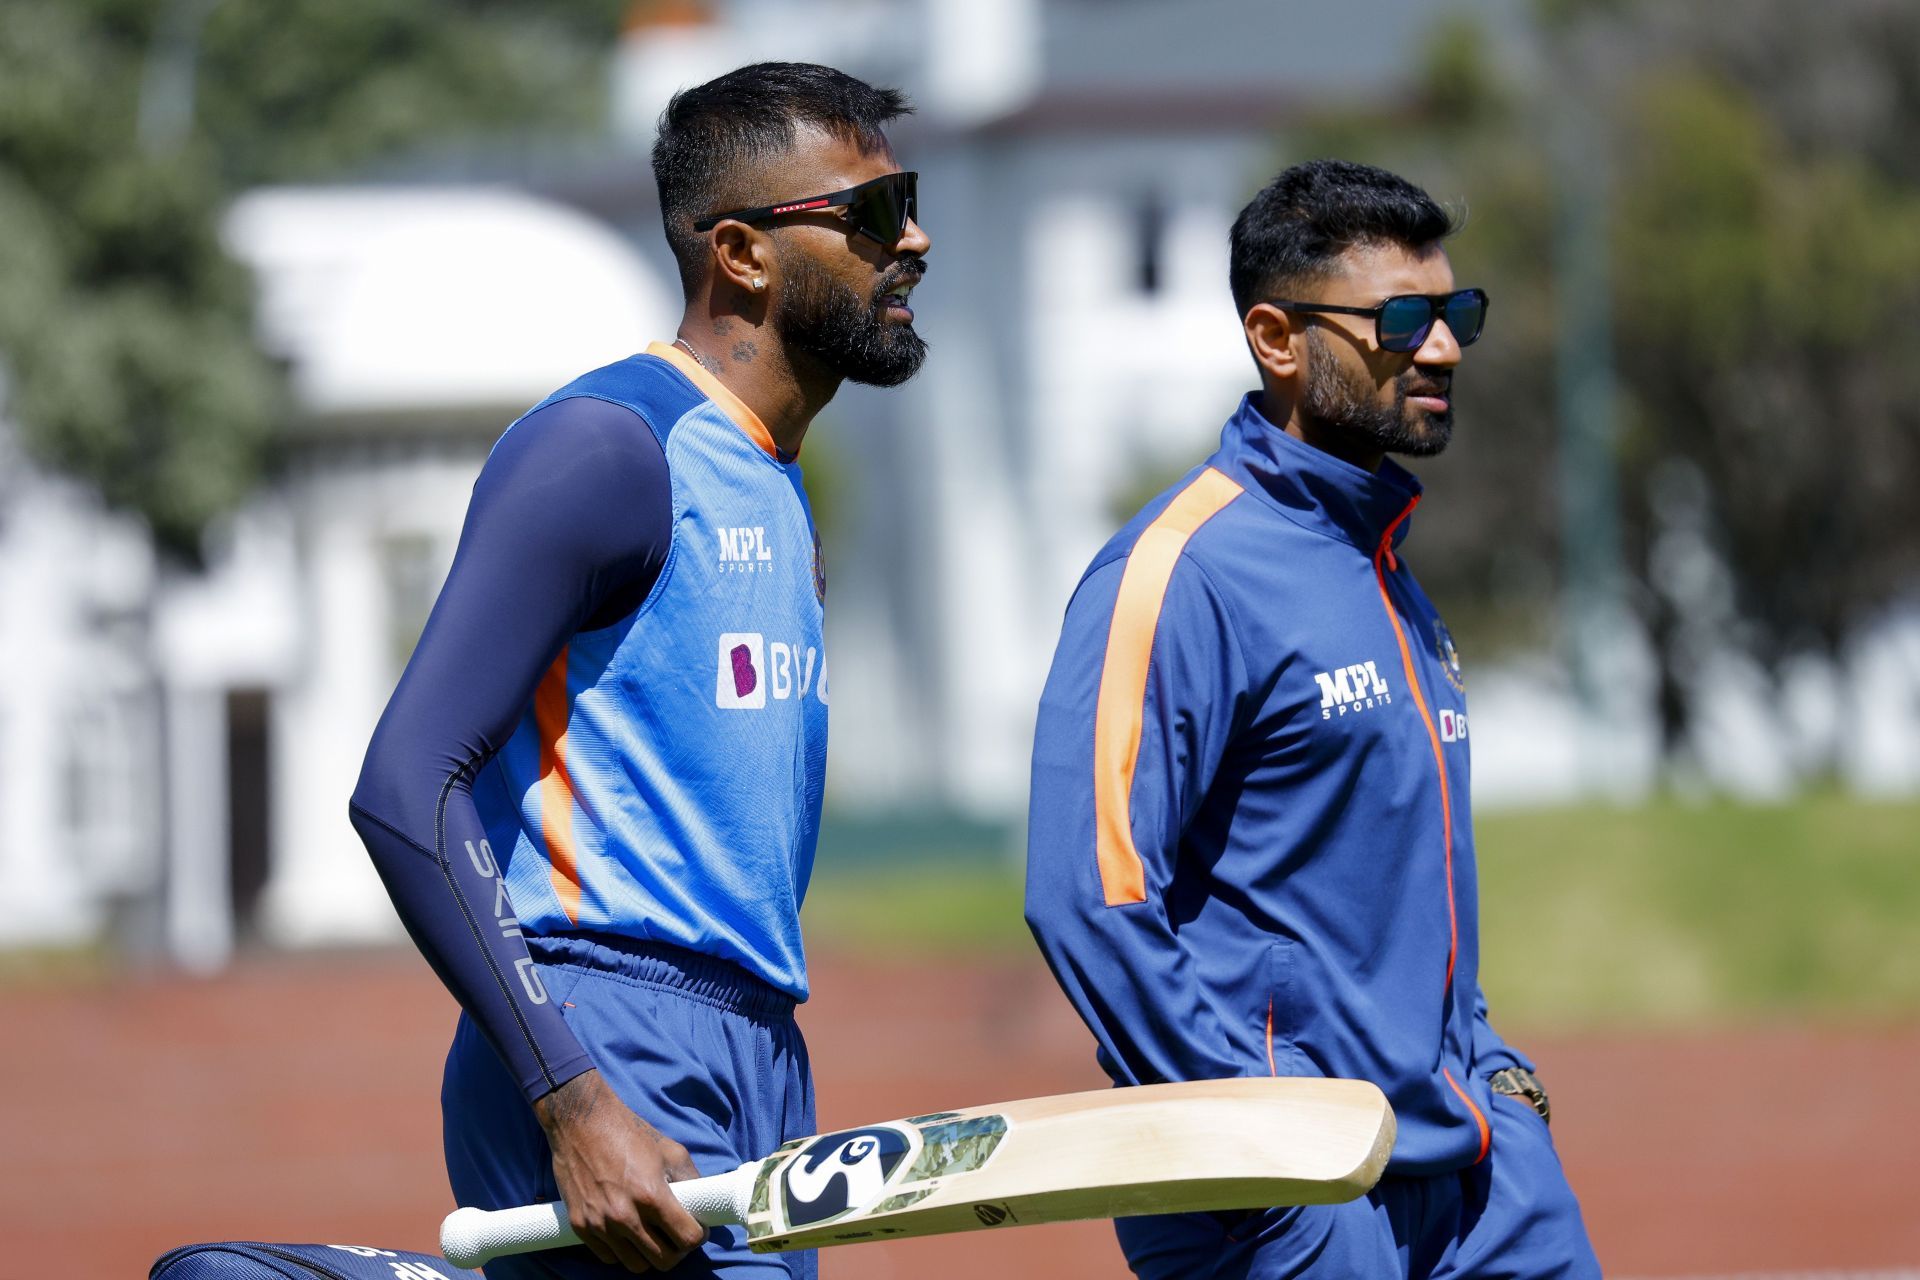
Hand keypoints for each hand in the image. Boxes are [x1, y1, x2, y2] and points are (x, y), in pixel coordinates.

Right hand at [533, 1069, 707, 1272]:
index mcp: (651, 1195)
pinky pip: (609, 1257)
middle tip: (677, 1237)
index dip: (698, 1236)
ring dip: (650, 1255)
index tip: (698, 1229)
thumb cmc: (628, 1132)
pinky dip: (622, 1251)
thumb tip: (702, 1205)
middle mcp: (625, 1216)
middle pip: (664, 1261)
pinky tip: (628, 1233)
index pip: (687, 1239)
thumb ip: (690, 1180)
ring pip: (636, 1265)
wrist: (580, 1122)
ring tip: (653, 1237)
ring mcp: (600, 1224)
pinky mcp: (580, 1226)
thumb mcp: (669, 1150)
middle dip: (677, 1251)